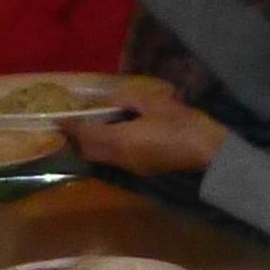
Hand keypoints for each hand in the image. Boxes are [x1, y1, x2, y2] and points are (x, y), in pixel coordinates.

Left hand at [71, 79, 227, 176]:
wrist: (210, 155)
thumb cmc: (183, 125)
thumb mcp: (155, 102)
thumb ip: (126, 99)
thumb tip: (107, 100)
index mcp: (120, 140)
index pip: (85, 134)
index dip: (71, 126)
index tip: (59, 117)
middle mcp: (119, 158)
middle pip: (88, 151)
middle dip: (77, 137)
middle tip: (74, 120)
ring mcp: (130, 167)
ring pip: (100, 158)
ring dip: (91, 144)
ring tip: (93, 124)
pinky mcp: (142, 169)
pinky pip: (113, 159)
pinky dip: (105, 148)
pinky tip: (115, 133)